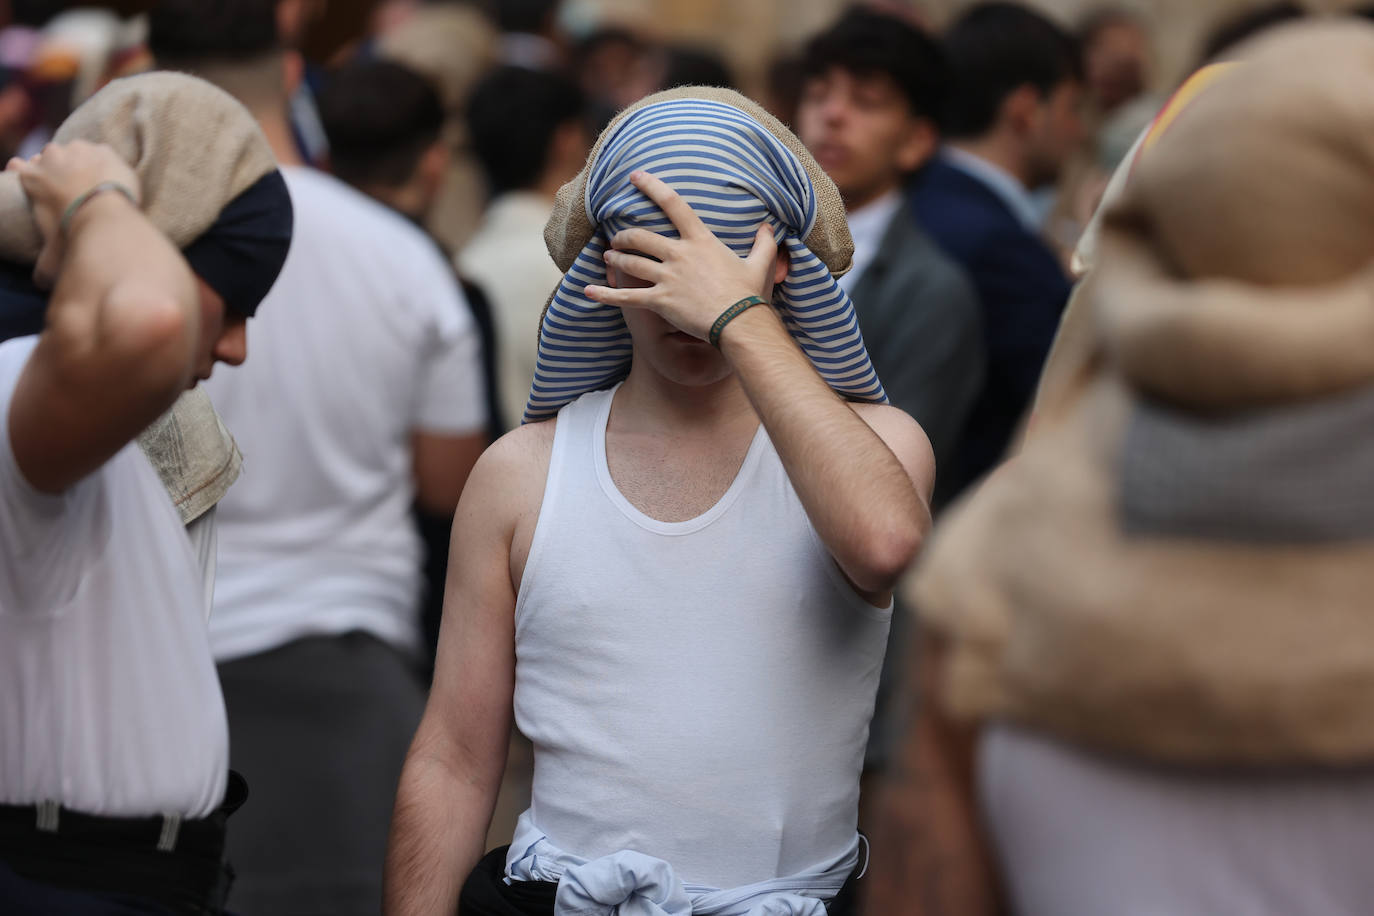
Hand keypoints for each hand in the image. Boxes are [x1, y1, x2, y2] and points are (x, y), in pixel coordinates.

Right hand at [8, 141, 139, 285]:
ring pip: (76, 151)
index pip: (18, 167)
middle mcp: (49, 157)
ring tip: (95, 181)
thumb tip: (40, 284)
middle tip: (73, 186)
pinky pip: (102, 153)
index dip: (25, 171)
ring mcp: (76, 150)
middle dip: (58, 168)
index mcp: (31, 178)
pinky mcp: (102, 150)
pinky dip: (107, 162)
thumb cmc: (73, 234)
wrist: (105, 213)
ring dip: (83, 162)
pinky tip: (113, 176)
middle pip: (48, 157)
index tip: (35, 178)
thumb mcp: (53, 253)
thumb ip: (44, 265)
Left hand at [584, 170, 778, 339]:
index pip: (674, 204)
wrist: (740, 322)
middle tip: (617, 238)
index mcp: (701, 240)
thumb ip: (764, 242)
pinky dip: (605, 294)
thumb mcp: (761, 264)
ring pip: (630, 263)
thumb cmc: (750, 294)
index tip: (635, 177)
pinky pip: (626, 296)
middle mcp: (679, 254)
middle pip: (641, 237)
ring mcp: (667, 278)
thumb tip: (769, 228)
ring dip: (615, 259)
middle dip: (625, 236)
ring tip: (608, 257)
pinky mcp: (660, 301)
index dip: (652, 187)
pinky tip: (588, 291)